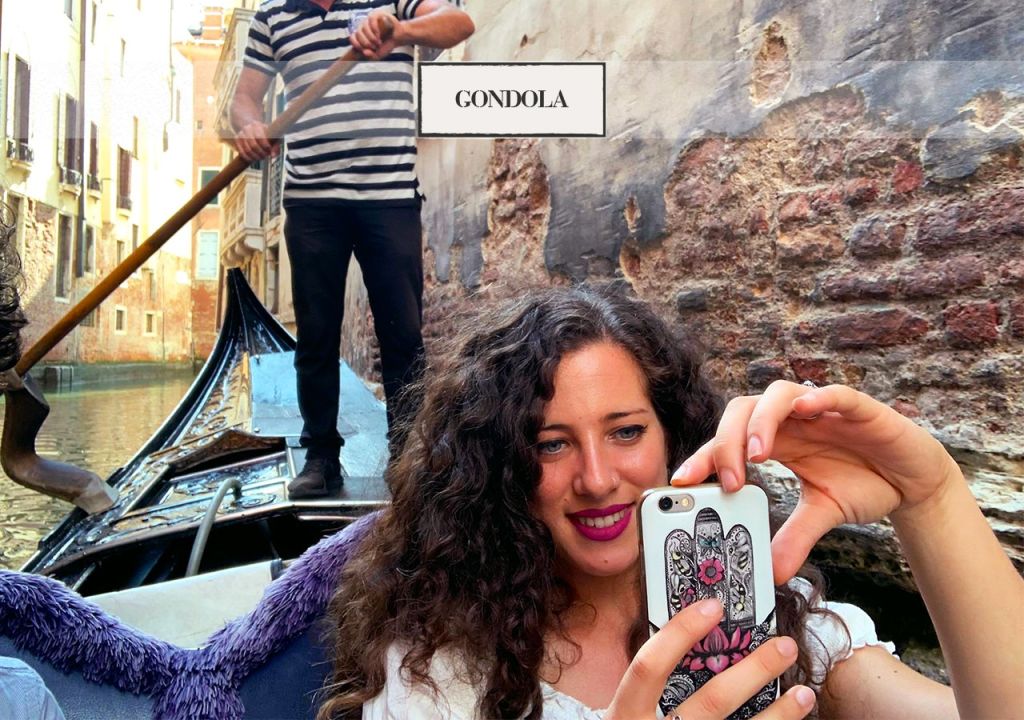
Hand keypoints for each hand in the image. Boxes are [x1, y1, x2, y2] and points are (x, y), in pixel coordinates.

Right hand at [233, 121, 277, 162]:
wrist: (250, 126)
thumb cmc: (264, 133)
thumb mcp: (272, 136)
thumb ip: (275, 146)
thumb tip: (273, 156)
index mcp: (257, 125)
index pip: (260, 138)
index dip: (265, 147)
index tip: (269, 150)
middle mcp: (247, 129)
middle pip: (253, 146)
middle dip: (261, 153)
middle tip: (265, 156)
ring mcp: (240, 134)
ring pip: (247, 150)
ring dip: (255, 157)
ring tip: (260, 158)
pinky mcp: (236, 140)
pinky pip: (241, 152)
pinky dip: (248, 158)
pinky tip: (253, 159)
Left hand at [349, 10, 399, 59]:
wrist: (399, 38)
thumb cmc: (387, 45)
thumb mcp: (378, 55)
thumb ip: (370, 56)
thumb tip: (364, 52)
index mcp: (361, 35)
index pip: (352, 37)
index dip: (355, 44)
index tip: (362, 50)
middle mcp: (364, 26)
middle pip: (358, 33)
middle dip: (365, 43)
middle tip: (374, 47)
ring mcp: (369, 20)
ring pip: (363, 27)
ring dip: (370, 37)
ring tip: (378, 43)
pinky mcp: (377, 15)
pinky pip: (371, 20)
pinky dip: (374, 29)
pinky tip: (378, 35)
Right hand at [606, 598, 815, 719]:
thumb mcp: (630, 712)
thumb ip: (651, 686)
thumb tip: (695, 639)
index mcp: (627, 714)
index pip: (649, 667)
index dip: (680, 633)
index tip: (714, 607)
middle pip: (711, 701)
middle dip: (754, 670)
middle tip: (784, 644)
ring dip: (779, 713)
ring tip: (804, 691)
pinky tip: (793, 717)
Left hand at [672, 381, 963, 582]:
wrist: (912, 477)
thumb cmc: (863, 483)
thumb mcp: (823, 514)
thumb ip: (794, 537)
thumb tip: (771, 573)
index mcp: (776, 441)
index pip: (728, 441)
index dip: (704, 457)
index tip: (681, 482)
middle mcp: (791, 419)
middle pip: (742, 412)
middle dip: (727, 443)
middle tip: (729, 480)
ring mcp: (821, 408)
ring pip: (777, 396)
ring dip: (761, 422)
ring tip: (757, 455)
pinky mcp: (857, 406)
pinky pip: (833, 393)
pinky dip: (818, 398)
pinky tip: (808, 409)